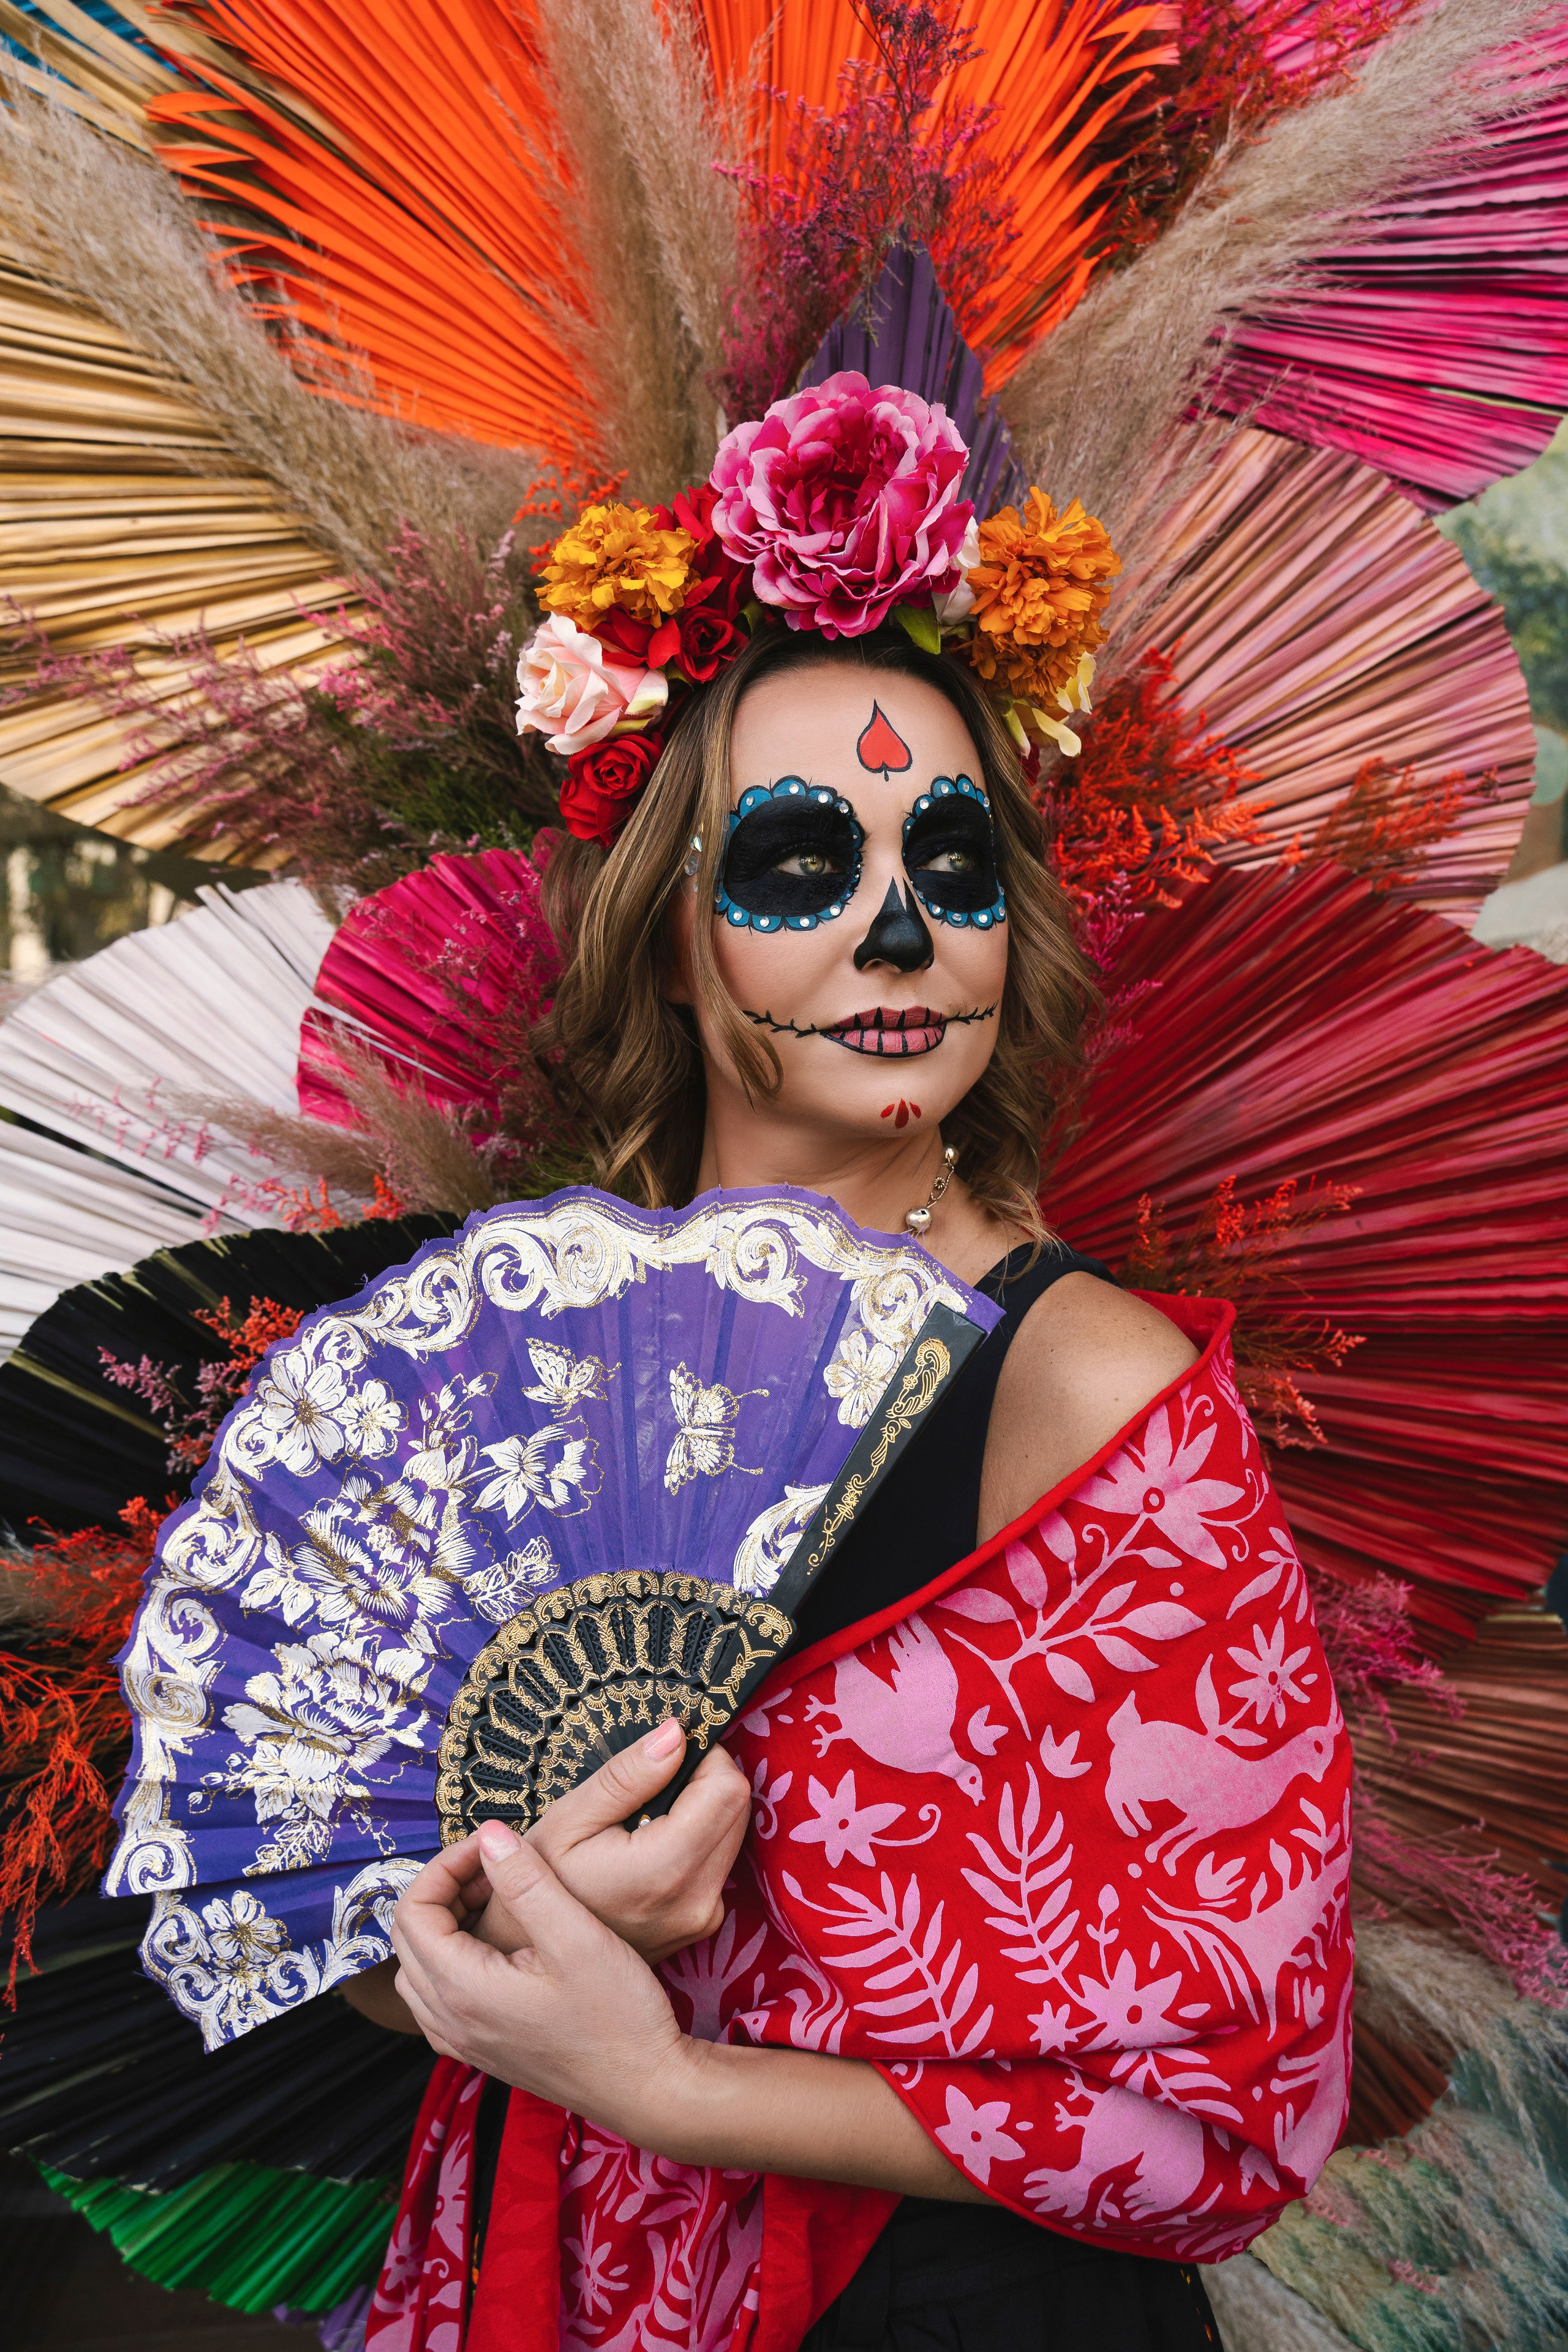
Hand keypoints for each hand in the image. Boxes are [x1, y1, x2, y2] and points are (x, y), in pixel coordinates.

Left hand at [391, 1821, 691, 2133]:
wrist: (646, 2088)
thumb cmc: (620, 2017)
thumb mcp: (577, 1937)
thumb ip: (527, 1883)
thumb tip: (490, 1835)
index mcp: (464, 1990)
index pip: (413, 1912)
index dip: (444, 1866)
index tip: (489, 1844)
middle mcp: (451, 2022)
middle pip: (409, 1938)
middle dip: (443, 1889)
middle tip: (493, 1867)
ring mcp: (464, 2043)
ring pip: (418, 1971)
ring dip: (444, 1926)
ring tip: (493, 1902)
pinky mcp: (483, 2052)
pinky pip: (436, 2002)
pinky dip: (450, 1964)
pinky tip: (494, 1951)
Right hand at [475, 1720, 751, 1965]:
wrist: (535, 1963)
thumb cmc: (538, 1885)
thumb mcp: (566, 1821)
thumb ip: (626, 1777)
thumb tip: (676, 1734)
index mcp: (663, 1870)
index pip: (727, 1790)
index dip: (706, 1756)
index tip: (669, 1752)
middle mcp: (696, 1900)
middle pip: (738, 1809)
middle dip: (706, 1779)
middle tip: (653, 1781)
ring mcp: (703, 1917)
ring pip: (733, 1833)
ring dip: (702, 1809)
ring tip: (645, 1816)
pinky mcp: (702, 1924)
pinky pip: (719, 1861)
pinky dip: (698, 1840)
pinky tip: (652, 1845)